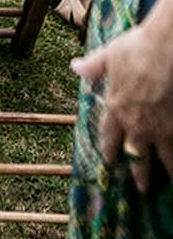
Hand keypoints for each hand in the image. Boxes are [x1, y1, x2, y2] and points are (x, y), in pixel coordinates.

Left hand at [73, 7, 172, 190]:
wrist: (166, 51)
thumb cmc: (136, 49)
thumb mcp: (110, 55)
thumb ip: (94, 66)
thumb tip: (75, 67)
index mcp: (117, 109)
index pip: (109, 136)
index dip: (109, 149)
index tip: (109, 162)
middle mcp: (138, 125)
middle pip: (137, 156)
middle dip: (140, 174)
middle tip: (142, 188)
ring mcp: (162, 130)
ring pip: (166, 159)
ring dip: (169, 172)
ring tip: (171, 182)